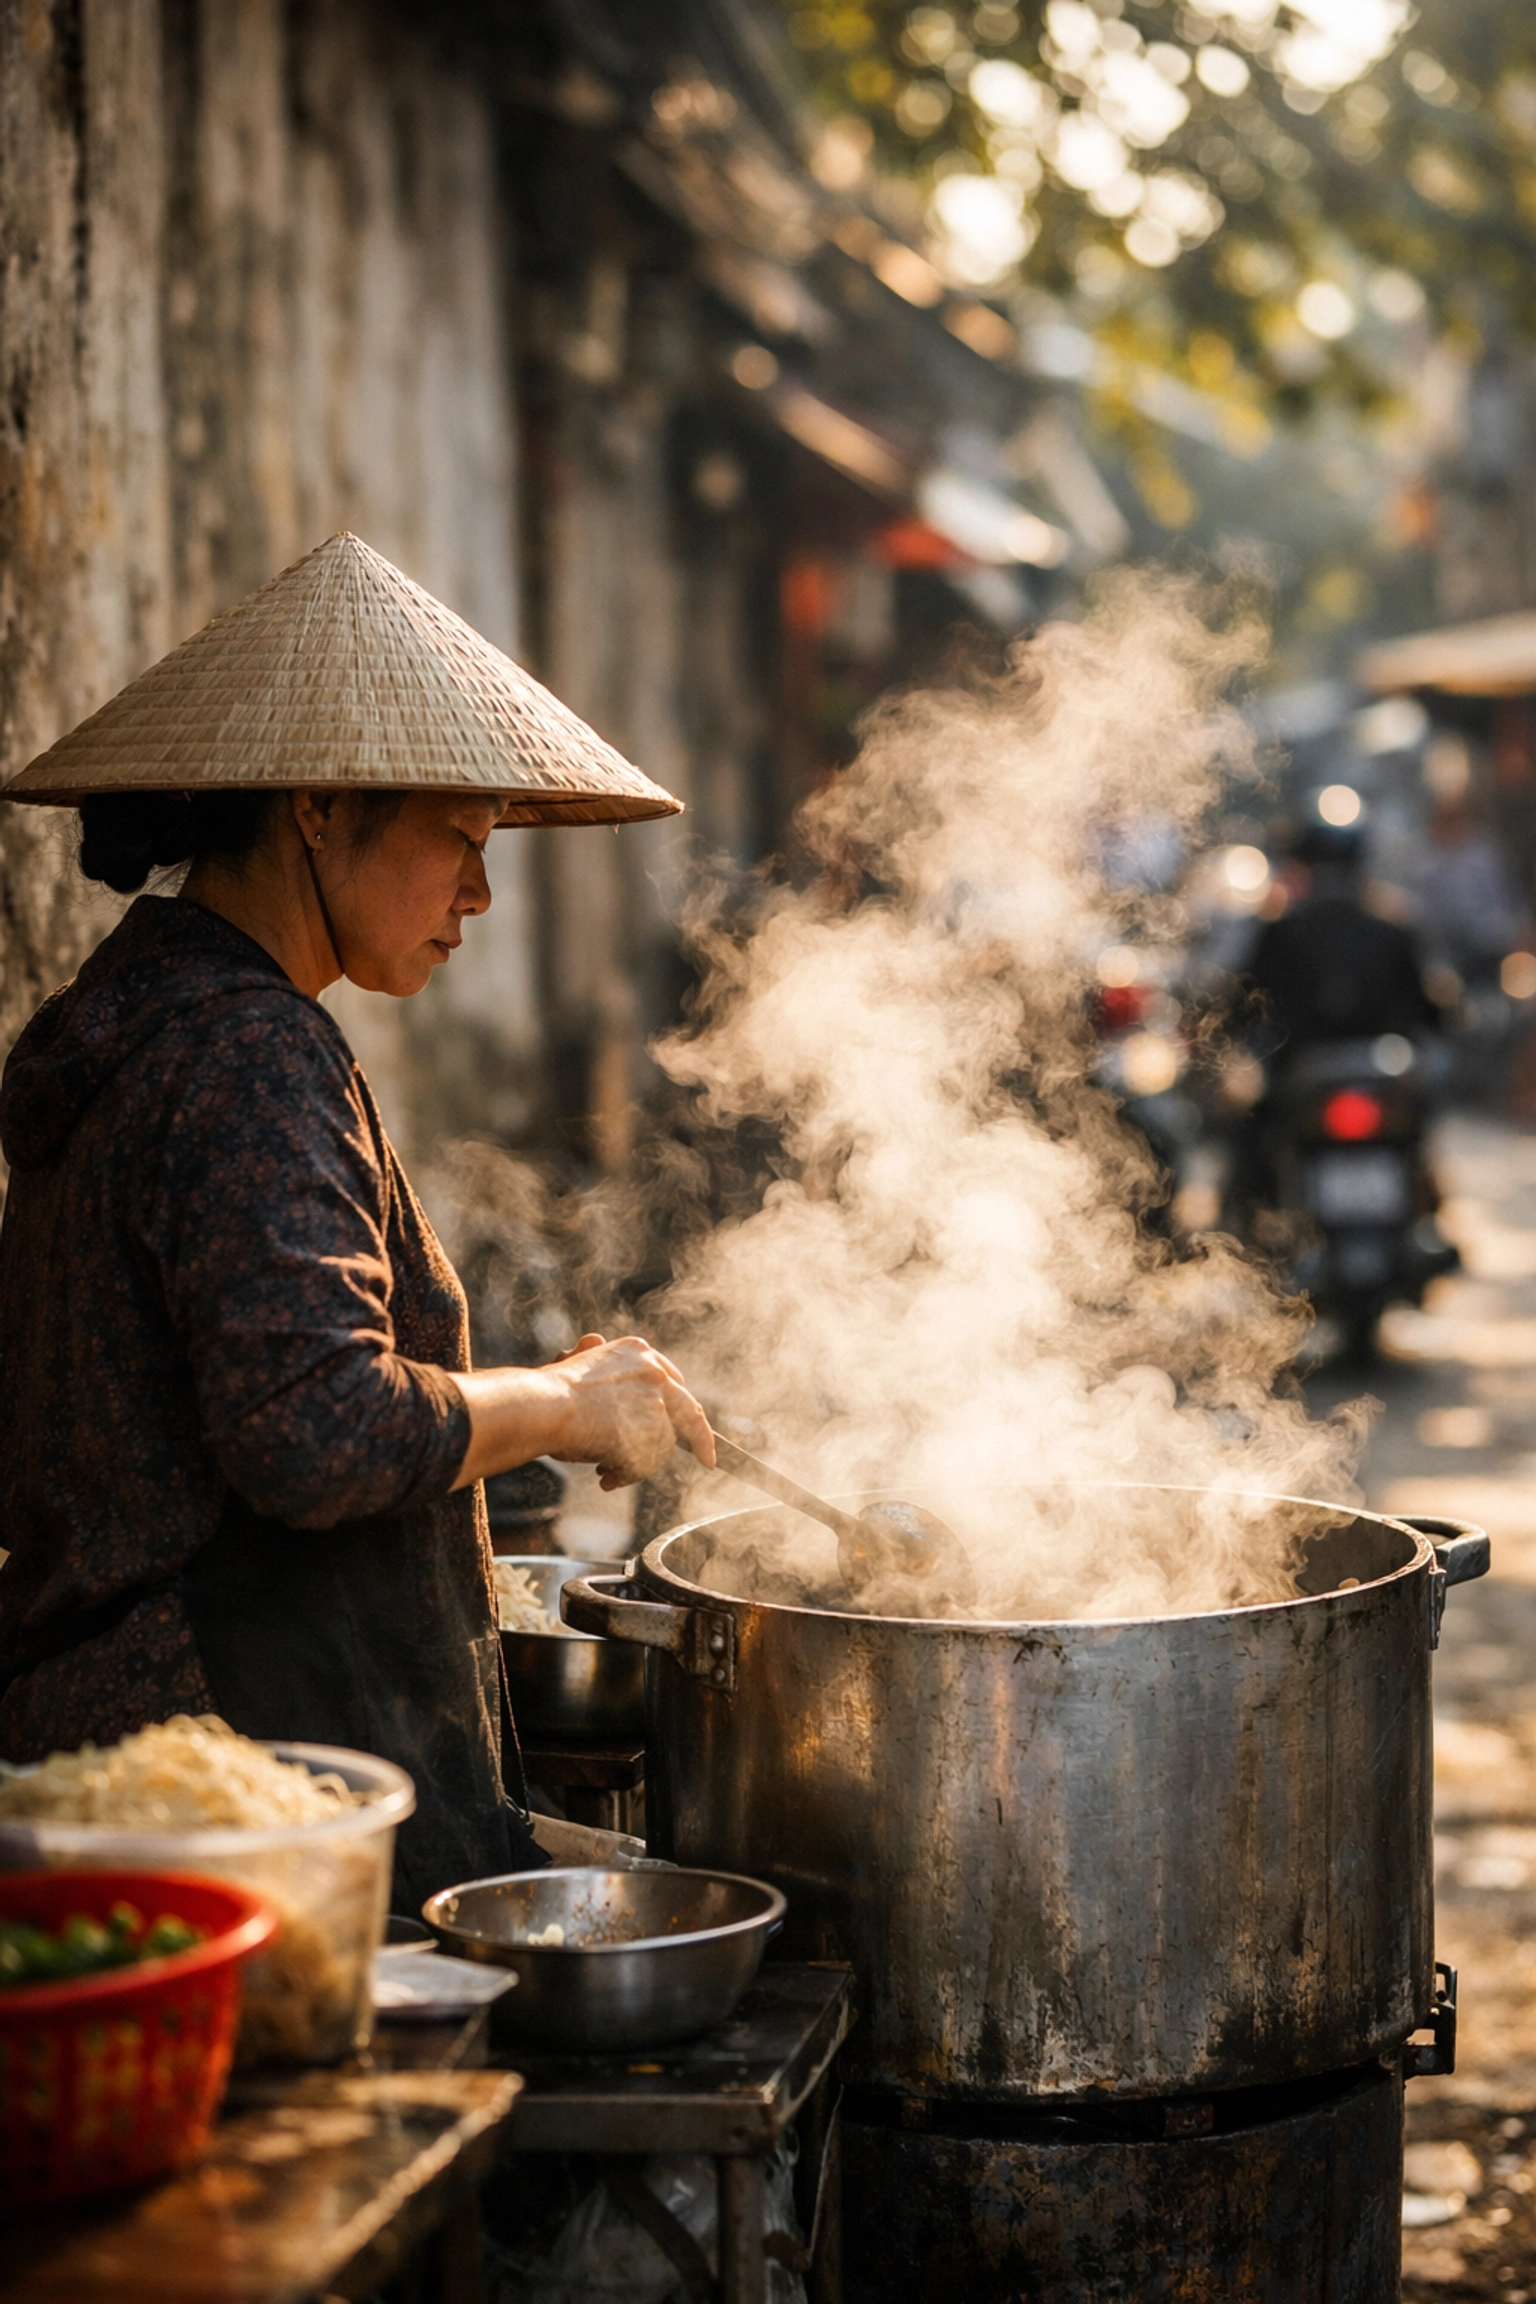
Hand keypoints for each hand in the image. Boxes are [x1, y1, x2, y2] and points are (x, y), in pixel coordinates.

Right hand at [548, 1334, 714, 1488]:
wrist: (543, 1406)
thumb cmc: (549, 1391)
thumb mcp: (575, 1364)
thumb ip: (594, 1361)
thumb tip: (593, 1340)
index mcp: (638, 1352)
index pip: (674, 1381)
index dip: (682, 1407)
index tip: (691, 1424)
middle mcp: (655, 1373)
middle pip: (688, 1412)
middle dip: (699, 1438)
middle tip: (706, 1457)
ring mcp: (657, 1403)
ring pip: (662, 1445)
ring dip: (636, 1462)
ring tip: (604, 1468)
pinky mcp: (652, 1434)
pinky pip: (646, 1465)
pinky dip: (626, 1474)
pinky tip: (604, 1475)